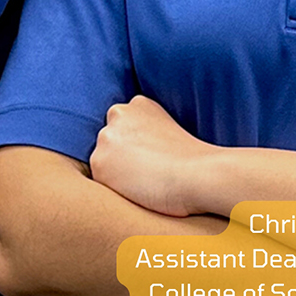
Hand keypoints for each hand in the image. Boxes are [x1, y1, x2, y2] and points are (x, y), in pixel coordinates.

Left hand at [90, 95, 214, 217]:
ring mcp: (106, 138)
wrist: (196, 174)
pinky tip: (135, 191)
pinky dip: (114, 189)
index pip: (122, 126)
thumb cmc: (192, 160)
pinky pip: (100, 181)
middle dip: (120, 156)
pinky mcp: (99, 164)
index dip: (133, 146)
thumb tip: (136, 149)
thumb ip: (146, 131)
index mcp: (138, 104)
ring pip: (102, 160)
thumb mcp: (169, 130)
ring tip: (143, 183)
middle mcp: (118, 115)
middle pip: (108, 141)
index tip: (150, 157)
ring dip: (115, 173)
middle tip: (146, 172)